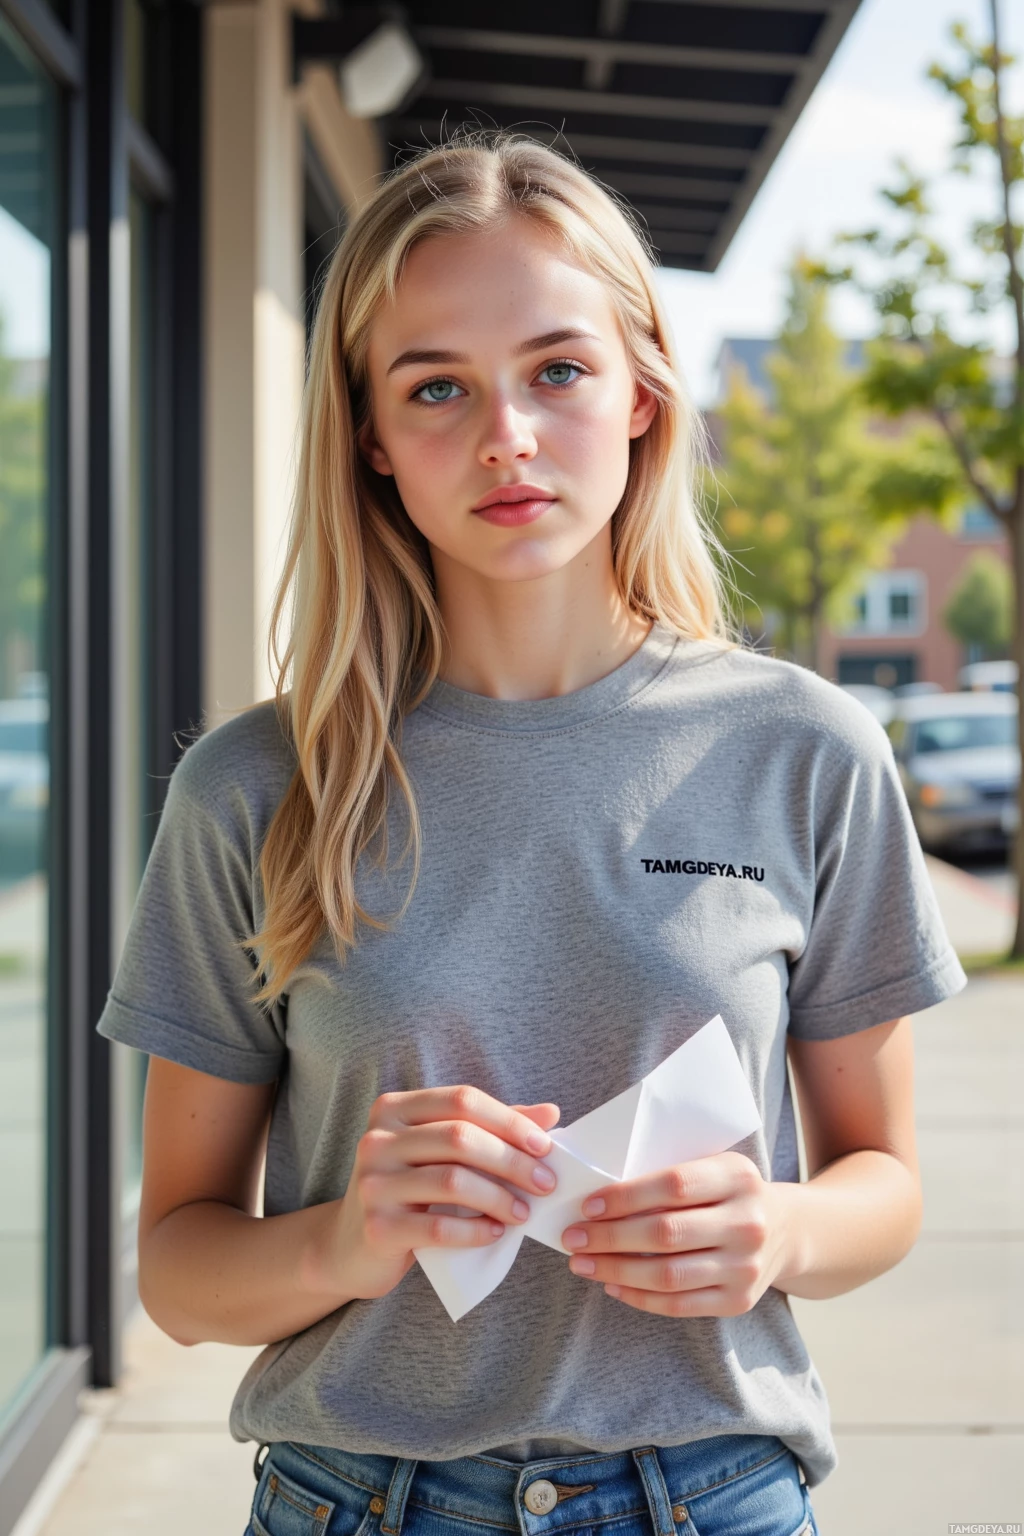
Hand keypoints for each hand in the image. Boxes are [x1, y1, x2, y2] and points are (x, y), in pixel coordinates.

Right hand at [332, 1087, 560, 1299]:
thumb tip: (550, 1113)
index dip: (508, 1120)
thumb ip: (490, 1129)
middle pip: (460, 1137)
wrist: (353, 1247)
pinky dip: (475, 1231)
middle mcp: (377, 1139)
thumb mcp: (440, 1153)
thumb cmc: (409, 1192)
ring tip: (523, 1212)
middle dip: (512, 1160)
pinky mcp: (377, 1228)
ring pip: (452, 1181)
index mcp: (394, 1109)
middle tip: (545, 1183)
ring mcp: (373, 1183)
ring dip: (499, 1197)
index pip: (462, 1100)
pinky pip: (438, 1227)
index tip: (544, 1145)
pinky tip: (496, 1233)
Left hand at [560, 1151, 791, 1316]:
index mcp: (738, 1176)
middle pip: (666, 1233)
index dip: (626, 1196)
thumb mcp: (713, 1167)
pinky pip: (679, 1304)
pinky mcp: (739, 1301)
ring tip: (583, 1264)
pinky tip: (612, 1285)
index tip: (588, 1205)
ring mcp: (746, 1267)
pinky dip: (639, 1297)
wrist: (787, 1231)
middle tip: (573, 1237)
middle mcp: (747, 1223)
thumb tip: (599, 1193)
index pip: (674, 1185)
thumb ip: (669, 1174)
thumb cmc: (729, 1193)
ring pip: (668, 1275)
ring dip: (616, 1270)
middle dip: (610, 1237)